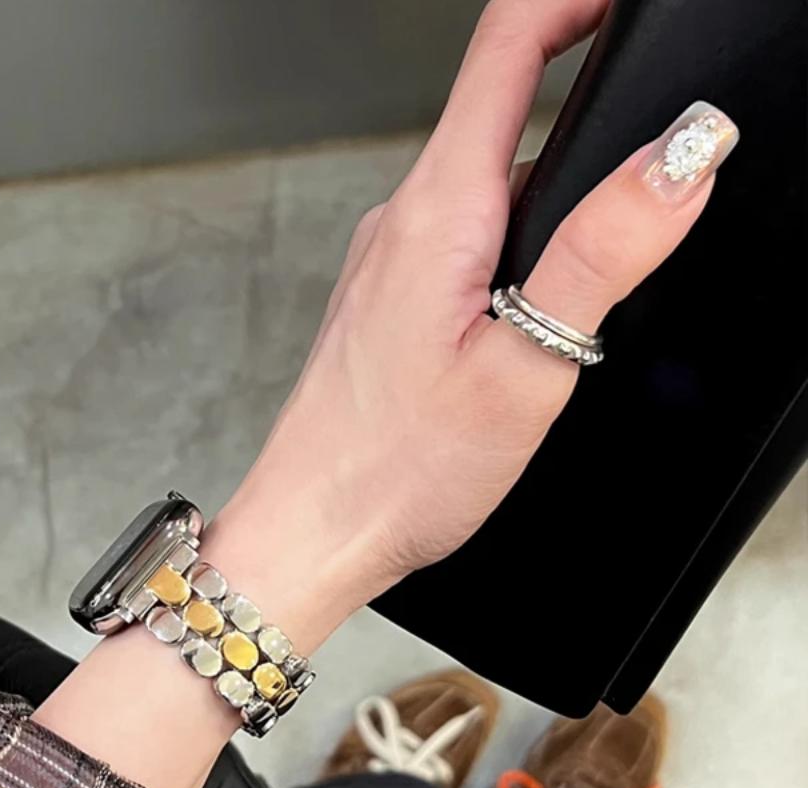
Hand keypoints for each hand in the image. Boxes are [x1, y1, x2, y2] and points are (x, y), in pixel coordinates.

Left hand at [205, 0, 736, 651]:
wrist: (314, 528)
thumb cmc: (398, 469)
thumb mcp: (525, 366)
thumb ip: (601, 254)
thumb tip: (680, 159)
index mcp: (437, 215)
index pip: (507, 49)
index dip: (578, 2)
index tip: (629, 7)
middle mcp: (401, 221)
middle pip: (500, 117)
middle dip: (584, 125)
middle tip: (644, 183)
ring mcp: (388, 260)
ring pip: (483, 190)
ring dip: (546, 207)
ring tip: (583, 281)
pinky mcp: (387, 298)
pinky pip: (457, 242)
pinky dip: (507, 252)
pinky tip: (521, 321)